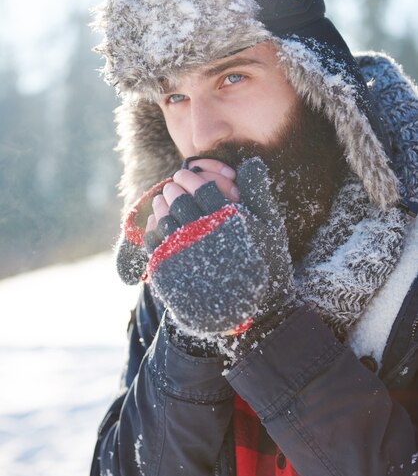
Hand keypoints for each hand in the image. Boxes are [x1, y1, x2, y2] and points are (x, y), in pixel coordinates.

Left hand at [140, 157, 294, 336]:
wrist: (247, 313)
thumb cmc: (262, 265)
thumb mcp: (269, 227)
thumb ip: (258, 192)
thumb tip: (251, 161)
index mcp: (227, 222)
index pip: (201, 188)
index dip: (191, 177)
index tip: (186, 174)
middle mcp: (202, 236)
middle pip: (179, 201)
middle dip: (175, 188)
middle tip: (173, 184)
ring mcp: (182, 254)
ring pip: (163, 219)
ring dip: (162, 204)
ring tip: (165, 200)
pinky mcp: (167, 272)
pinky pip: (152, 241)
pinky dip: (152, 227)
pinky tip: (158, 222)